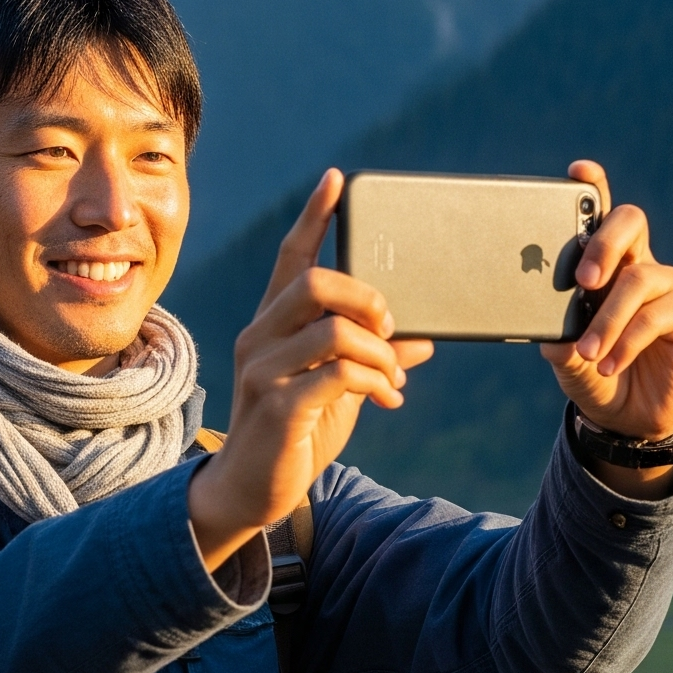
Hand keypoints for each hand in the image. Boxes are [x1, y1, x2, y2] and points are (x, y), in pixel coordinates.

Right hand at [189, 168, 433, 572]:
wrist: (250, 492)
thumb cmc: (293, 436)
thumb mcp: (337, 392)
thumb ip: (370, 360)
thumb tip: (421, 339)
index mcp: (271, 325)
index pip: (292, 257)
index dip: (316, 217)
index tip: (339, 180)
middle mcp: (259, 337)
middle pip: (315, 284)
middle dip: (367, 298)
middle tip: (390, 327)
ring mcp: (263, 370)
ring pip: (334, 330)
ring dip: (380, 352)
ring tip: (392, 379)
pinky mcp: (278, 406)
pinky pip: (339, 375)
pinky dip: (376, 382)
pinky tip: (386, 400)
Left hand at [543, 161, 672, 495]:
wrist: (627, 417)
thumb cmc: (591, 372)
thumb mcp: (562, 357)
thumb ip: (552, 338)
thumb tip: (546, 331)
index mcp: (602, 265)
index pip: (599, 215)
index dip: (593, 187)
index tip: (578, 171)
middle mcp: (636, 265)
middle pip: (630, 222)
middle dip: (604, 241)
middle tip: (582, 280)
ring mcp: (665, 288)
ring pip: (640, 278)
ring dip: (609, 318)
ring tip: (587, 351)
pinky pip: (659, 314)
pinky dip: (629, 339)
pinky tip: (610, 362)